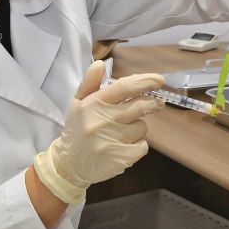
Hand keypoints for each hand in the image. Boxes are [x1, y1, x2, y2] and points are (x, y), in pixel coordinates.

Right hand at [34, 61, 164, 202]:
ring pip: (141, 127)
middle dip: (151, 104)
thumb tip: (100, 64)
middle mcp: (101, 121)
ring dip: (138, 128)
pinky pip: (142, 146)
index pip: (123, 88)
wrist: (69, 164)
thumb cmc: (78, 128)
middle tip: (156, 103)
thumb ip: (90, 82)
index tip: (159, 80)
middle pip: (139, 107)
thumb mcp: (78, 102)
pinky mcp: (118, 159)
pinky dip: (137, 145)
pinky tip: (124, 146)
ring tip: (122, 132)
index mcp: (92, 103)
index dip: (144, 82)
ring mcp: (110, 141)